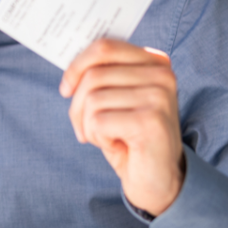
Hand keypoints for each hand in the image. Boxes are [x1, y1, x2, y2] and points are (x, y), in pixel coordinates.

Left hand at [60, 38, 184, 215]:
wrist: (158, 180)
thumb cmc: (130, 137)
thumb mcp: (117, 99)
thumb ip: (102, 76)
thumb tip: (70, 66)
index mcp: (155, 62)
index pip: (105, 47)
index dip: (76, 66)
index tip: (65, 89)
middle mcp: (162, 74)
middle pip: (93, 75)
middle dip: (77, 106)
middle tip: (85, 129)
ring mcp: (159, 96)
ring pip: (93, 99)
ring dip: (88, 125)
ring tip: (107, 138)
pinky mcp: (150, 121)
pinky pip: (98, 121)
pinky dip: (99, 138)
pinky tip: (118, 146)